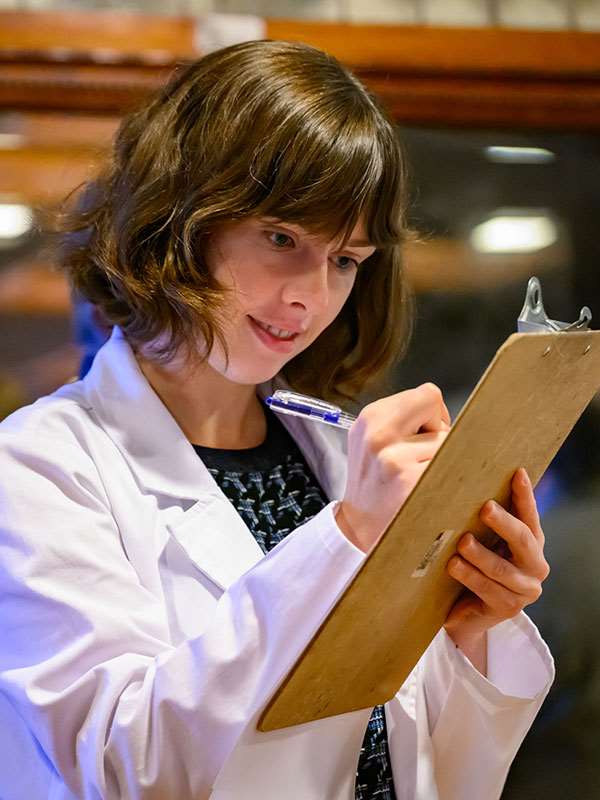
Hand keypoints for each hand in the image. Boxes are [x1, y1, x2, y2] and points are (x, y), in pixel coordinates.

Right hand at [336, 383, 449, 552]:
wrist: (359, 528)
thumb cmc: (376, 482)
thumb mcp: (375, 440)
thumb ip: (404, 419)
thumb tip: (455, 413)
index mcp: (371, 418)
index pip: (428, 393)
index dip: (431, 416)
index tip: (419, 437)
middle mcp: (379, 434)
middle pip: (438, 410)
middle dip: (437, 431)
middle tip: (417, 459)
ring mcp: (395, 459)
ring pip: (448, 441)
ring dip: (442, 458)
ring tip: (418, 478)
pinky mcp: (411, 482)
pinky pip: (451, 467)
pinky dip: (448, 478)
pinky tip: (426, 490)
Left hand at [443, 468, 549, 670]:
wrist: (468, 613)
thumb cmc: (475, 567)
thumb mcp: (486, 542)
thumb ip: (486, 522)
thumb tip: (468, 485)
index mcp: (533, 544)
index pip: (530, 516)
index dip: (525, 495)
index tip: (517, 472)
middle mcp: (535, 566)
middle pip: (523, 540)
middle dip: (503, 522)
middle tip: (485, 507)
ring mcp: (524, 590)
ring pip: (501, 568)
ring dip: (479, 554)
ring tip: (461, 542)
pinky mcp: (508, 608)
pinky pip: (487, 589)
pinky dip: (469, 575)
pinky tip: (454, 565)